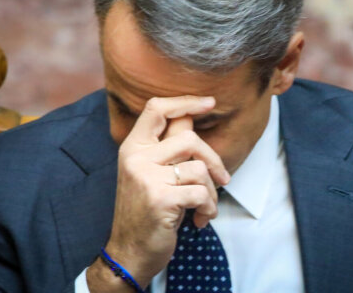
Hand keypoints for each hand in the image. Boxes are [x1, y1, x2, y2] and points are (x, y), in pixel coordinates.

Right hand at [87, 96, 230, 290]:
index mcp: (132, 147)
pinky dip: (209, 208)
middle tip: (223, 178)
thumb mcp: (151, 173)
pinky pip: (202, 193)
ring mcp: (146, 178)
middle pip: (189, 137)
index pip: (156, 108)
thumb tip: (191, 116)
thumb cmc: (147, 210)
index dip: (185, 102)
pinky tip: (200, 219)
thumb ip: (167, 147)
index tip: (210, 102)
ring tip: (204, 206)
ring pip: (199, 168)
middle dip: (213, 159)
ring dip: (211, 190)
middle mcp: (136, 158)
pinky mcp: (160, 199)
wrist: (129, 251)